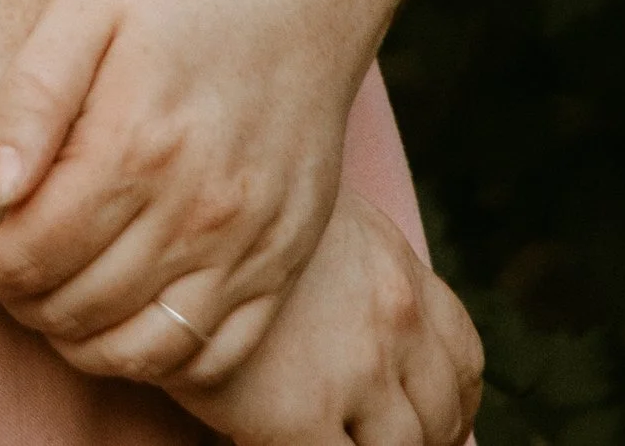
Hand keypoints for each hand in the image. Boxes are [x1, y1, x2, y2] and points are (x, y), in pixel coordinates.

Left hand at [0, 0, 394, 382]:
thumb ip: (32, 93)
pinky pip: (211, 358)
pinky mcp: (283, 266)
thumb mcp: (90, 7)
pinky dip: (153, 359)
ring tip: (45, 295)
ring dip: (74, 339)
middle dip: (15, 300)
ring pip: (140, 350)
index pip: (33, 250)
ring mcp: (248, 248)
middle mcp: (198, 210)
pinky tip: (116, 317)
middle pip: (78, 307)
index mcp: (138, 144)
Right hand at [169, 197, 482, 445]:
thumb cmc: (226, 206)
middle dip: (421, 435)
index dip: (450, 400)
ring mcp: (357, 370)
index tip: (425, 416)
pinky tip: (289, 440)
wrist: (163, 203)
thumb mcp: (312, 218)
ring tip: (332, 436)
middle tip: (371, 432)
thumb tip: (366, 319)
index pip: (462, 357)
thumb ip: (356, 270)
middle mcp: (396, 318)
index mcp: (399, 270)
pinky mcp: (300, 416)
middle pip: (442, 411)